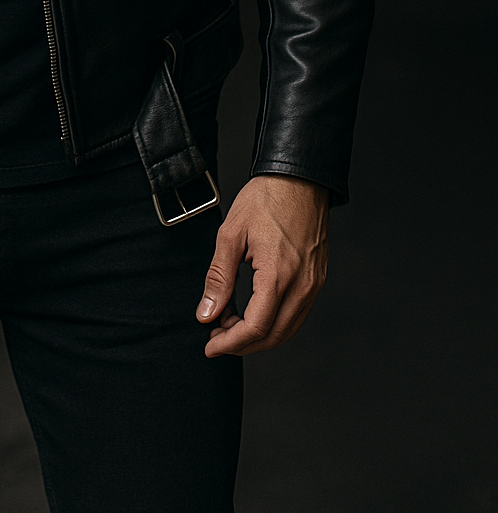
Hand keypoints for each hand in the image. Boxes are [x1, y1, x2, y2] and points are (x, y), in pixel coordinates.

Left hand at [196, 174, 328, 356]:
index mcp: (278, 275)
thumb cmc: (266, 198)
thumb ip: (219, 277)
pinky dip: (274, 322)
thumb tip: (207, 314)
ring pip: (288, 329)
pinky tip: (254, 312)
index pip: (255, 327)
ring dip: (258, 336)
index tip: (210, 345)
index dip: (230, 343)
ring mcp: (313, 284)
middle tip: (216, 337)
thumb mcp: (231, 233)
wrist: (300, 178)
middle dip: (242, 344)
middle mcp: (302, 285)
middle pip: (273, 335)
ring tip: (230, 325)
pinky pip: (297, 314)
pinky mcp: (317, 279)